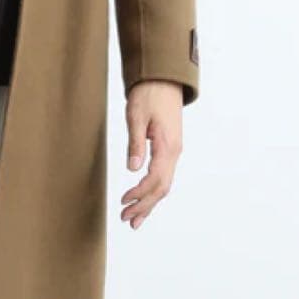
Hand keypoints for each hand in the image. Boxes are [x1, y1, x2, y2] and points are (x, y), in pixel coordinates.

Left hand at [121, 79, 183, 228]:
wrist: (164, 78)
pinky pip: (163, 175)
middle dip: (144, 206)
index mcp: (168, 146)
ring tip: (134, 219)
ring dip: (149, 203)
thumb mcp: (137, 116)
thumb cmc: (149, 94)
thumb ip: (135, 142)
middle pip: (162, 188)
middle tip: (126, 219)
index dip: (139, 193)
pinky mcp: (170, 148)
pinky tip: (144, 199)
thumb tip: (132, 169)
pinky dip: (153, 190)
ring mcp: (174, 151)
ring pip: (164, 184)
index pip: (155, 179)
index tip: (124, 201)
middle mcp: (175, 152)